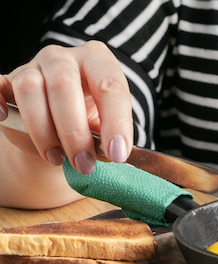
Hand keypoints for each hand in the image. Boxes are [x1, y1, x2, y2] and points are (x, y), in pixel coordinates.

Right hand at [0, 41, 132, 173]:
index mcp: (98, 62)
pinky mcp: (7, 81)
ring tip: (56, 159)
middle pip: (65, 85)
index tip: (118, 153)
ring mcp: (33, 67)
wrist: (56, 130)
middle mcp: (65, 58)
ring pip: (30, 89)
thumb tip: (111, 154)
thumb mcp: (103, 129)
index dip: (116, 121)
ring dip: (44, 130)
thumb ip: (107, 138)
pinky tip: (5, 118)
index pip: (111, 86)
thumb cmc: (88, 124)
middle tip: (84, 164)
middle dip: (75, 131)